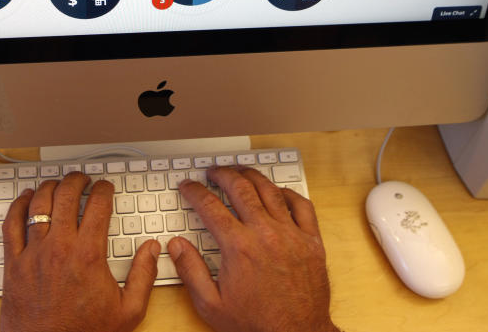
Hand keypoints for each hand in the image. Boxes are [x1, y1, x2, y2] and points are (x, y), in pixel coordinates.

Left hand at [0, 173, 159, 331]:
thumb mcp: (128, 312)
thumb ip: (143, 276)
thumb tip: (152, 249)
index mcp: (88, 255)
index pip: (97, 205)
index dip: (104, 189)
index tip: (105, 187)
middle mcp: (59, 248)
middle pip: (66, 196)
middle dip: (77, 180)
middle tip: (82, 179)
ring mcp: (33, 254)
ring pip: (38, 205)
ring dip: (49, 188)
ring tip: (57, 184)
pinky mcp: (13, 264)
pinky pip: (11, 225)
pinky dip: (18, 206)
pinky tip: (26, 199)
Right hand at [169, 167, 339, 331]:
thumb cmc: (257, 324)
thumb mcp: (211, 305)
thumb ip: (190, 271)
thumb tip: (175, 246)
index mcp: (238, 247)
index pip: (210, 206)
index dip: (195, 192)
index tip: (189, 187)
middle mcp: (265, 234)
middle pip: (240, 188)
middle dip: (222, 174)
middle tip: (213, 172)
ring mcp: (291, 235)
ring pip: (269, 190)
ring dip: (252, 176)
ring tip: (240, 172)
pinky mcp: (311, 241)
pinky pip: (302, 206)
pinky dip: (288, 193)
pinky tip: (278, 191)